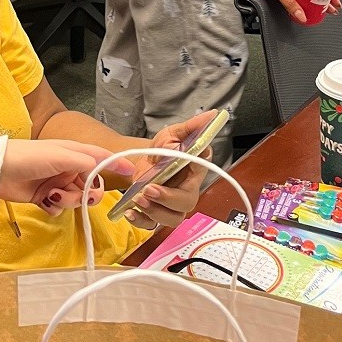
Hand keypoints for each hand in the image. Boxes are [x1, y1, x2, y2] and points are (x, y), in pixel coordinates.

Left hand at [0, 138, 133, 214]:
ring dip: (69, 200)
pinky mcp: (45, 197)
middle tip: (85, 197)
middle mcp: (68, 168)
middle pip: (91, 184)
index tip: (131, 173)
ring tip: (54, 196)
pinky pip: (60, 207)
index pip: (100, 157)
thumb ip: (84, 162)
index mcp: (74, 153)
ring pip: (76, 198)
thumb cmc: (30, 157)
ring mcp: (57, 183)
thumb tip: (101, 168)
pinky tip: (44, 200)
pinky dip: (55, 206)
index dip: (116, 164)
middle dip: (89, 193)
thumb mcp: (60, 155)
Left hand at [122, 111, 214, 229]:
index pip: (200, 172)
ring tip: (139, 198)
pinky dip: (140, 221)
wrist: (142, 162)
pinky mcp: (155, 215)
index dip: (195, 171)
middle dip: (168, 199)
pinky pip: (150, 226)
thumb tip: (212, 115)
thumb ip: (191, 127)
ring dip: (154, 211)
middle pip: (185, 203)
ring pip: (171, 218)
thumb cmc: (163, 149)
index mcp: (194, 172)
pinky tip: (130, 212)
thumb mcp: (173, 134)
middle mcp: (185, 192)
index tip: (185, 163)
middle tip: (149, 189)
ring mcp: (171, 206)